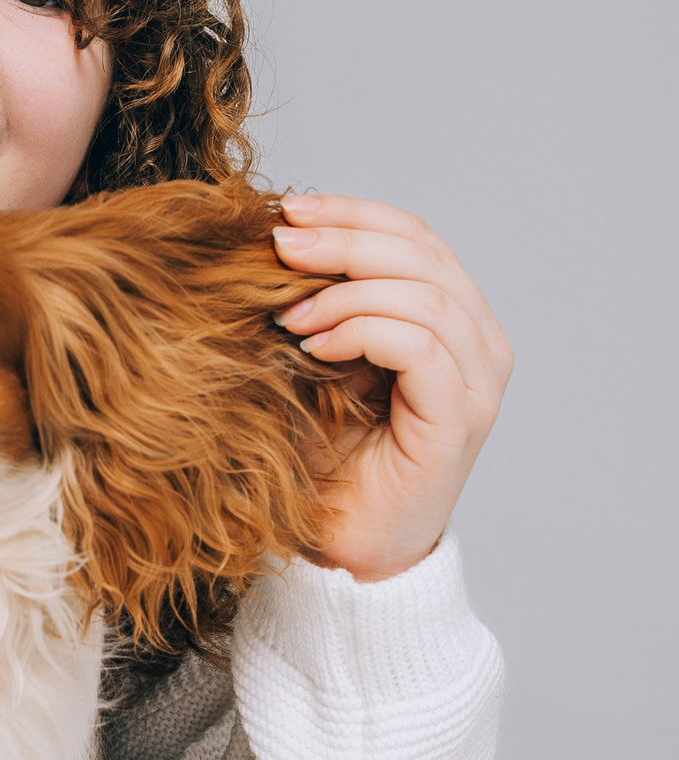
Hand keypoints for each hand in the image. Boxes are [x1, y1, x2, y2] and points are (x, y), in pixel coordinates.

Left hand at [272, 195, 511, 581]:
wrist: (342, 550)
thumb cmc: (325, 459)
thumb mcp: (317, 360)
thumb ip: (322, 302)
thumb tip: (279, 233)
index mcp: (453, 320)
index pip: (415, 237)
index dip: (354, 213)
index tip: (288, 210)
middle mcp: (479, 344)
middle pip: (423, 253)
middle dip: (345, 238)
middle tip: (280, 243)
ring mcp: (477, 382)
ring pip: (425, 292)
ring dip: (347, 289)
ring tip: (288, 312)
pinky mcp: (460, 418)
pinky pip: (420, 344)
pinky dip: (361, 329)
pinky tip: (313, 343)